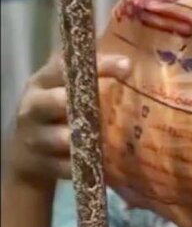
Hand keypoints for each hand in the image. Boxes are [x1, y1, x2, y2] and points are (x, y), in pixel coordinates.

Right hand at [7, 53, 131, 184]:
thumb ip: (91, 74)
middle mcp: (34, 106)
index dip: (96, 64)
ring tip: (98, 140)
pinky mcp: (37, 164)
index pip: (65, 66)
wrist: (28, 153)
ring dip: (77, 138)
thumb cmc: (58, 112)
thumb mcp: (68, 89)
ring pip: (55, 137)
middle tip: (92, 105)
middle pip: (50, 101)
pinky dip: (78, 166)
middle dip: (70, 102)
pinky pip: (60, 166)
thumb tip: (129, 59)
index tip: (127, 65)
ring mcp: (33, 136)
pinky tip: (96, 166)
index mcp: (44, 81)